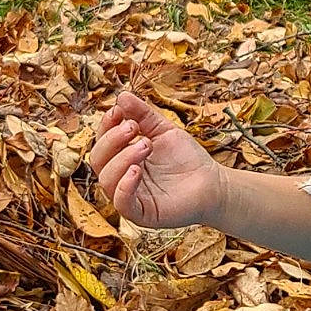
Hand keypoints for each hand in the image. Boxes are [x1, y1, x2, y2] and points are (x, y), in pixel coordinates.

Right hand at [89, 89, 226, 230]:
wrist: (213, 182)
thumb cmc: (186, 158)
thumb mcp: (163, 130)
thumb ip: (143, 114)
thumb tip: (121, 96)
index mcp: (122, 158)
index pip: (101, 142)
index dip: (105, 126)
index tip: (118, 112)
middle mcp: (121, 177)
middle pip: (98, 159)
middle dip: (113, 140)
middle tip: (134, 129)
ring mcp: (130, 196)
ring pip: (107, 180)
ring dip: (122, 159)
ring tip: (146, 145)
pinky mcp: (142, 214)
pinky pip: (122, 204)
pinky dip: (124, 187)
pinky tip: (137, 171)